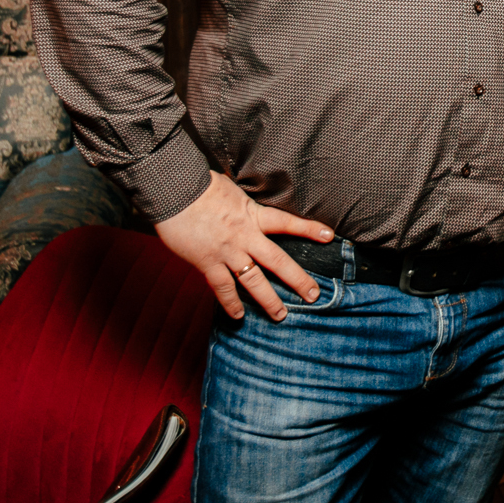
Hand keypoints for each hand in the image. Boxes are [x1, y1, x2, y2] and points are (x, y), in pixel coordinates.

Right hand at [155, 171, 332, 321]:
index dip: (309, 229)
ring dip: (268, 300)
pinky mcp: (207, 263)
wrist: (174, 191)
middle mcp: (245, 236)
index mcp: (252, 215)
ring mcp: (227, 252)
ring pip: (253, 281)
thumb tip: (246, 204)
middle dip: (297, 280)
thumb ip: (243, 203)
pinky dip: (230, 304)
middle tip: (314, 295)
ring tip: (280, 316)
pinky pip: (222, 288)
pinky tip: (238, 316)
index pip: (288, 222)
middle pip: (277, 261)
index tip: (330, 236)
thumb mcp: (232, 190)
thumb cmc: (201, 186)